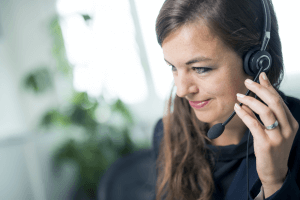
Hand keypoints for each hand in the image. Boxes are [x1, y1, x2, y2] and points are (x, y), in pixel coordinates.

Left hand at [234, 72, 298, 197]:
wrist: (275, 171)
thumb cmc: (272, 150)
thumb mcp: (273, 131)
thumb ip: (264, 116)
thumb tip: (248, 101)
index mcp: (291, 123)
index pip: (279, 99)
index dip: (269, 86)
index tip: (260, 76)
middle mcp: (288, 128)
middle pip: (274, 101)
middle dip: (260, 89)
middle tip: (247, 82)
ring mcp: (278, 136)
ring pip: (265, 111)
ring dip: (250, 100)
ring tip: (239, 96)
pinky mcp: (266, 143)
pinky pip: (254, 124)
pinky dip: (244, 114)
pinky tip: (237, 108)